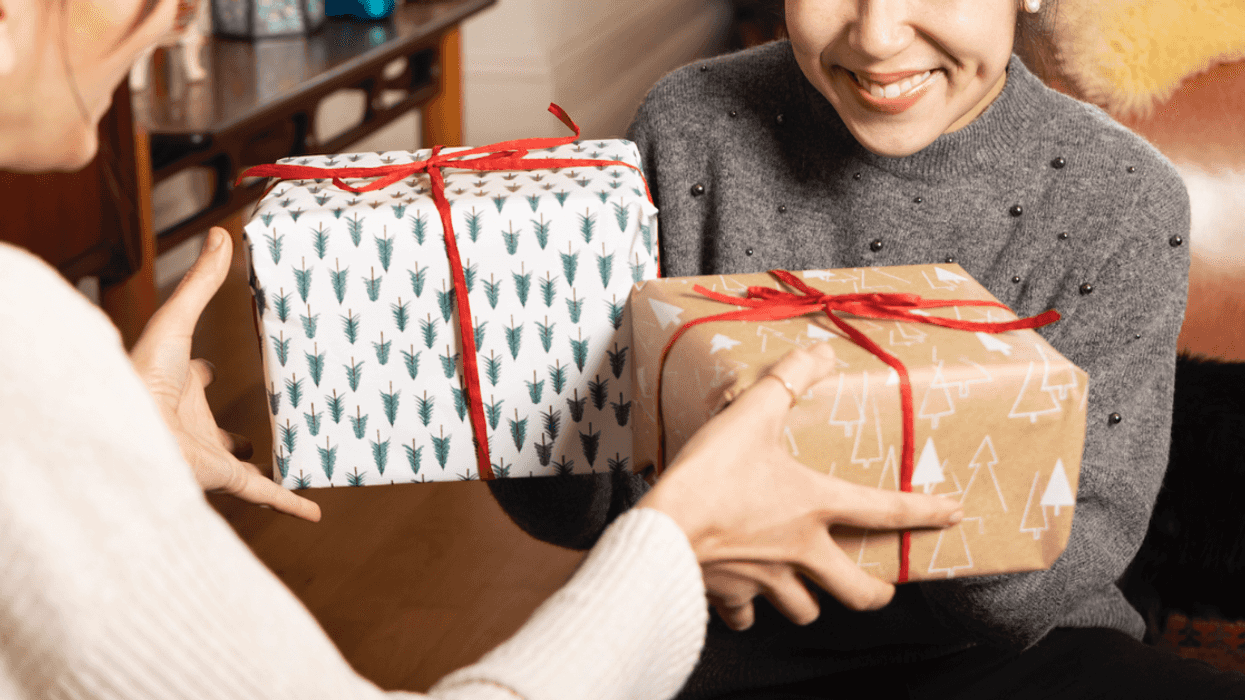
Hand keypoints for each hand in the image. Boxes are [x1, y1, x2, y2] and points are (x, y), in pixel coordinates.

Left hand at [130, 227, 320, 521]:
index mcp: (179, 387)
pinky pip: (265, 492)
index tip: (214, 366)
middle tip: (254, 425)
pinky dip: (291, 503)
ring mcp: (209, 453)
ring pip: (238, 464)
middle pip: (212, 427)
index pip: (192, 377)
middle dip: (228, 429)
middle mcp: (192, 423)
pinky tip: (315, 511)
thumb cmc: (140, 375)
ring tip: (283, 461)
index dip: (202, 371)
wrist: (129, 430)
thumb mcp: (177, 321)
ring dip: (256, 464)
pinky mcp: (225, 478)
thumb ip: (202, 282)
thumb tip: (222, 235)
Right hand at [638, 343, 960, 629]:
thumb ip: (787, 381)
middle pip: (858, 592)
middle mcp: (801, 551)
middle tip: (877, 585)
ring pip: (806, 610)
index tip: (953, 513)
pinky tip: (743, 596)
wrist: (663, 531)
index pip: (885, 510)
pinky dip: (747, 610)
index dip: (926, 511)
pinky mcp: (731, 596)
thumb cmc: (709, 474)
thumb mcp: (750, 415)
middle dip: (875, 592)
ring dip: (808, 601)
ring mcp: (767, 580)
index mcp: (814, 506)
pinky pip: (746, 617)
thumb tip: (821, 352)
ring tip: (803, 586)